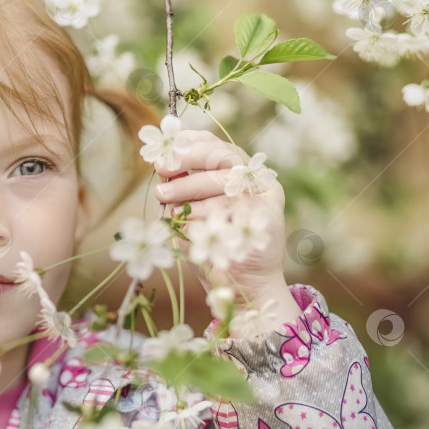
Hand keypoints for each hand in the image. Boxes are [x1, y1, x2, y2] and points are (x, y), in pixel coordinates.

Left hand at [152, 130, 301, 335]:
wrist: (247, 285)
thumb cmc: (215, 245)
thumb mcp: (192, 211)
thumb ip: (182, 187)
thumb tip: (161, 165)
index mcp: (237, 171)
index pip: (214, 144)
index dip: (189, 143)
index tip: (166, 149)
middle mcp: (253, 179)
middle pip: (221, 155)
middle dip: (187, 160)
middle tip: (161, 170)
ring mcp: (263, 195)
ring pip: (220, 183)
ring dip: (188, 193)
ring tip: (169, 206)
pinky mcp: (267, 214)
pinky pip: (228, 209)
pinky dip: (204, 219)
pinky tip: (191, 229)